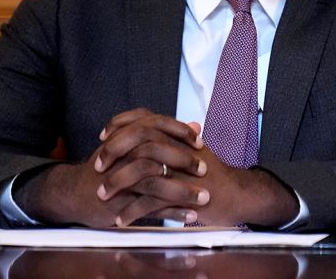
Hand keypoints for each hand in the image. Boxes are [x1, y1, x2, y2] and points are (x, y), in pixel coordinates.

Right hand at [19, 108, 206, 226]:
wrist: (74, 193)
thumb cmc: (109, 166)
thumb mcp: (131, 145)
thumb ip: (166, 135)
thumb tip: (196, 125)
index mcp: (125, 138)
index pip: (155, 125)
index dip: (179, 131)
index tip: (200, 142)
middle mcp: (121, 158)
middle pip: (155, 153)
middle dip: (183, 161)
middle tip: (204, 169)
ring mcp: (119, 182)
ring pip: (154, 184)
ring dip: (182, 191)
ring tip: (204, 198)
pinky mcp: (119, 206)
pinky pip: (149, 210)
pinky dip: (171, 213)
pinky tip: (189, 215)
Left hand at [100, 113, 297, 227]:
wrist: (238, 195)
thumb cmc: (216, 175)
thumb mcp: (199, 151)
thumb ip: (186, 138)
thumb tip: (186, 124)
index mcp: (179, 136)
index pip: (145, 118)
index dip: (122, 124)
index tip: (104, 135)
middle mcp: (179, 148)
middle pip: (139, 138)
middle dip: (113, 152)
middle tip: (97, 165)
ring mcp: (180, 170)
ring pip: (141, 169)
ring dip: (117, 183)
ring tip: (103, 196)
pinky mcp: (182, 194)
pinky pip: (150, 201)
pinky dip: (132, 211)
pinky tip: (121, 219)